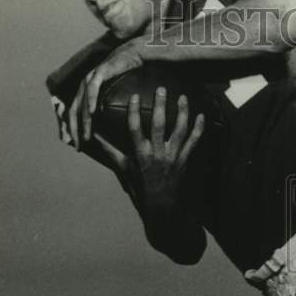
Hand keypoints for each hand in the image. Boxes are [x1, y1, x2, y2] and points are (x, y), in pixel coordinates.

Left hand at [68, 36, 145, 147]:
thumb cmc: (130, 75)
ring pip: (82, 102)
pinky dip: (91, 100)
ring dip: (83, 121)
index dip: (74, 130)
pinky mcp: (100, 71)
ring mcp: (91, 77)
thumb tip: (111, 128)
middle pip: (74, 110)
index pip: (75, 114)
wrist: (137, 54)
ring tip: (86, 136)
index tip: (77, 147)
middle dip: (74, 130)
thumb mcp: (118, 96)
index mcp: (87, 92)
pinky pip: (93, 88)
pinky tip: (93, 113)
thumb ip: (111, 109)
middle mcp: (85, 85)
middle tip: (78, 146)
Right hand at [93, 88, 204, 206]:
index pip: (135, 128)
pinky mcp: (184, 160)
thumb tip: (94, 139)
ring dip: (182, 112)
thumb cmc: (139, 186)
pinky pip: (193, 142)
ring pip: (179, 130)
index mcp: (140, 154)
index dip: (134, 111)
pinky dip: (198, 129)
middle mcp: (157, 153)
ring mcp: (172, 156)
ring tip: (183, 97)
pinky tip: (201, 116)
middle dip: (160, 105)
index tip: (135, 96)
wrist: (161, 205)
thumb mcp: (123, 168)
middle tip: (162, 89)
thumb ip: (110, 151)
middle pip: (158, 125)